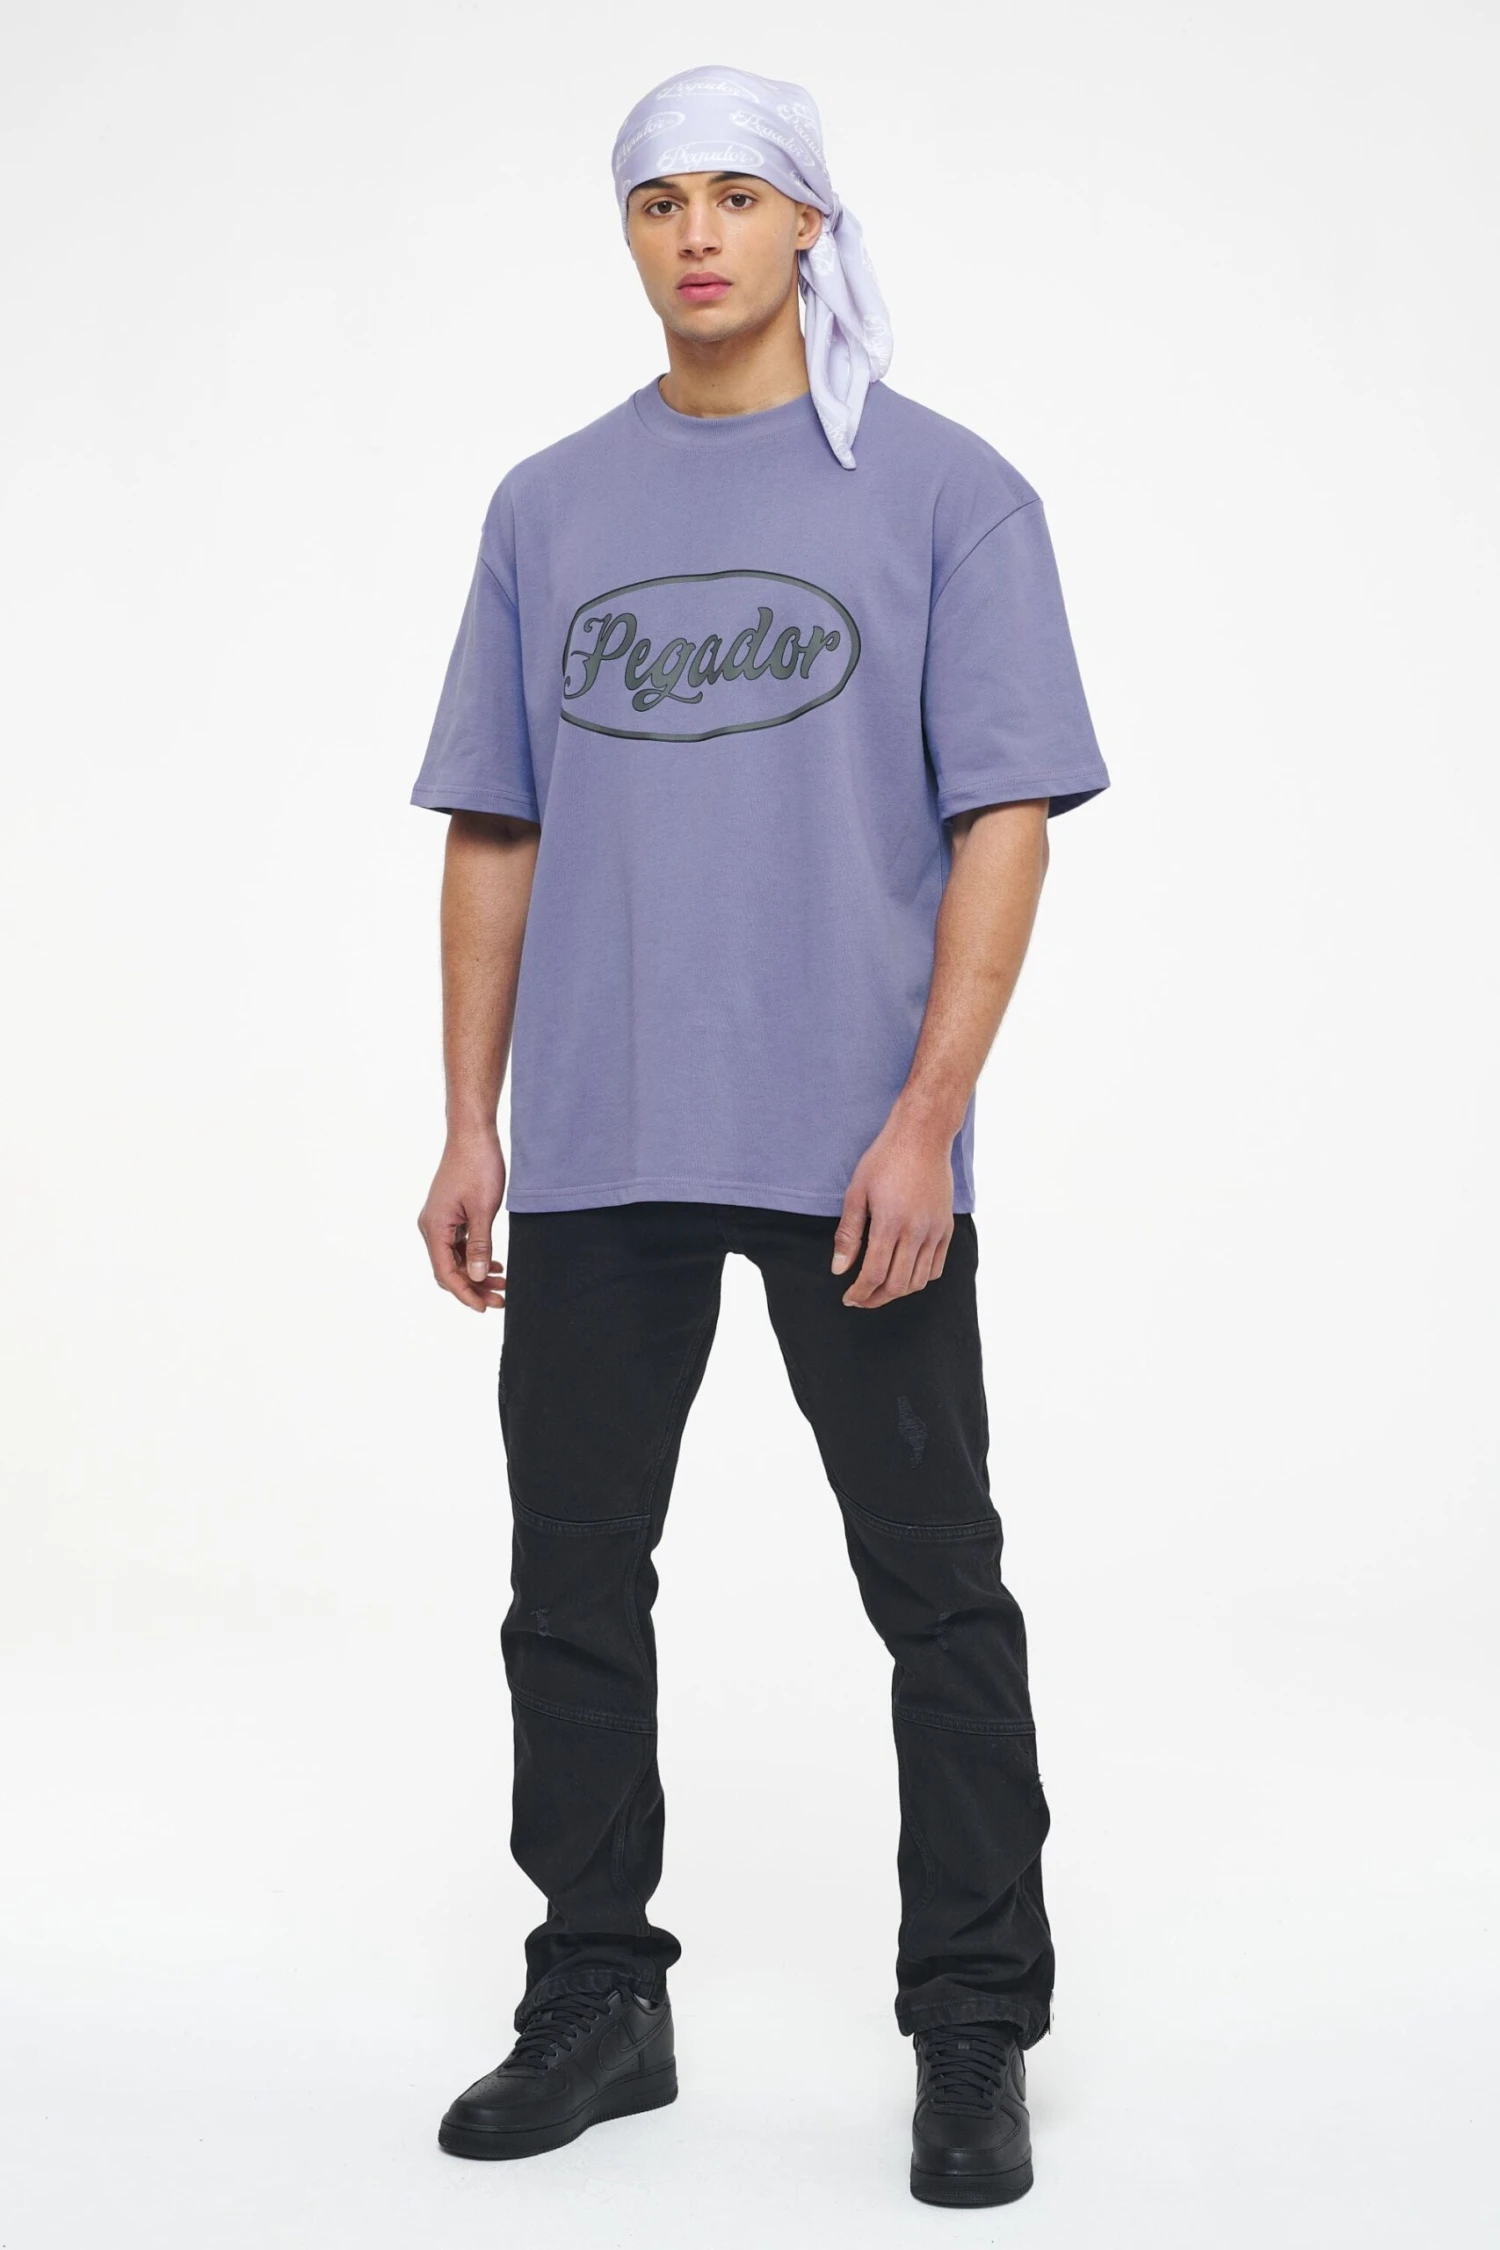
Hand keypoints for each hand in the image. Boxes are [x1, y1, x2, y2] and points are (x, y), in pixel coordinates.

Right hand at [417, 1131, 506, 1311]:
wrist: (473, 1134)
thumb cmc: (477, 1166)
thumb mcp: (483, 1209)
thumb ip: (480, 1244)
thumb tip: (476, 1276)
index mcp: (435, 1227)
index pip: (446, 1272)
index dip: (465, 1293)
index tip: (485, 1307)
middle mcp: (432, 1226)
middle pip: (449, 1269)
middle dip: (473, 1287)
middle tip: (500, 1300)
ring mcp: (440, 1220)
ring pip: (455, 1259)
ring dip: (475, 1273)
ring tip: (502, 1283)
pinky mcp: (450, 1214)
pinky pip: (459, 1245)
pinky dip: (474, 1257)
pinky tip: (493, 1263)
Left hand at [831, 1105, 956, 1308]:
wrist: (922, 1136)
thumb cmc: (885, 1159)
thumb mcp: (856, 1192)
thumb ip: (848, 1235)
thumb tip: (839, 1269)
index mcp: (890, 1223)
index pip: (874, 1274)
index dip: (860, 1292)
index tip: (849, 1298)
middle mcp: (917, 1231)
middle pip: (898, 1284)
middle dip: (876, 1299)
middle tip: (860, 1299)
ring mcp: (935, 1230)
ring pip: (919, 1281)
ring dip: (898, 1292)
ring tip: (880, 1290)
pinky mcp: (946, 1227)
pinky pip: (936, 1267)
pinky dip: (920, 1279)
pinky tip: (904, 1275)